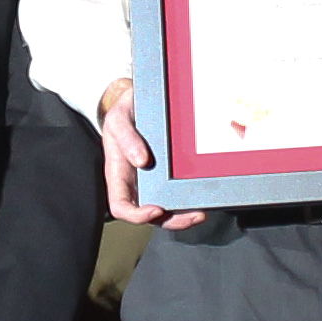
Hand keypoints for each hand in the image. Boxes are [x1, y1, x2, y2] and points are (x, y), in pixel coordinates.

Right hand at [96, 83, 202, 228]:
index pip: (122, 207)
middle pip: (151, 215)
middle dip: (173, 220)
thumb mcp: (118, 119)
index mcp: (118, 176)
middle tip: (193, 215)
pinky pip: (178, 191)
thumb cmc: (124, 113)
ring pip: (167, 208)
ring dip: (185, 214)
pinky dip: (191, 198)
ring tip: (202, 211)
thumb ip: (125, 138)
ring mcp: (152, 180)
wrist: (138, 101)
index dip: (137, 215)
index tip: (156, 209)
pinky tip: (203, 195)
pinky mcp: (168, 173)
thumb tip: (141, 161)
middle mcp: (135, 183)